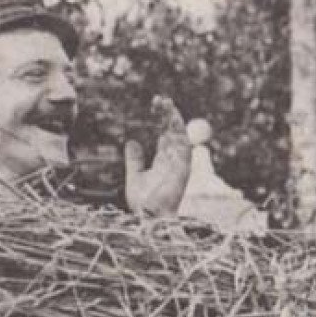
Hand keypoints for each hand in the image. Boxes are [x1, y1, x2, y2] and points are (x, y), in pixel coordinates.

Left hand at [124, 95, 191, 216]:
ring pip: (180, 135)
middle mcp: (173, 160)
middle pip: (173, 131)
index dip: (161, 118)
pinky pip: (184, 145)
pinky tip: (172, 118)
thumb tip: (132, 141)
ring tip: (165, 102)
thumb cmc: (143, 203)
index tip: (155, 104)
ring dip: (174, 118)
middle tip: (160, 98)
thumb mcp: (134, 176)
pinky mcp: (182, 169)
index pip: (165, 134)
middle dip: (168, 114)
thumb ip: (134, 160)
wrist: (149, 218)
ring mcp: (179, 164)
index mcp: (163, 161)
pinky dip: (179, 131)